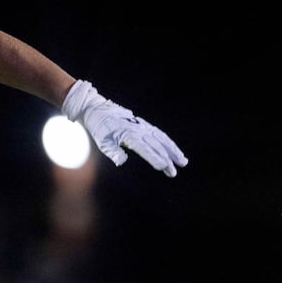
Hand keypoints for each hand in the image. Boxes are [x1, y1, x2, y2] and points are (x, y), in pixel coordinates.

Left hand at [61, 80, 188, 176]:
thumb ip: (113, 152)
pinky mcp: (143, 125)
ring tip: (183, 161)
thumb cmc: (99, 128)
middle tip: (174, 173)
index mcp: (128, 134)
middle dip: (167, 159)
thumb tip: (122, 160)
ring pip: (162, 139)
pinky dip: (168, 142)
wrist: (98, 110)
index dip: (154, 158)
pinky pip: (159, 134)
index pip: (144, 148)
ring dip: (173, 150)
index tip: (163, 166)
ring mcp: (142, 126)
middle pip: (156, 146)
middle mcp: (138, 130)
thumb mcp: (102, 142)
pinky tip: (174, 150)